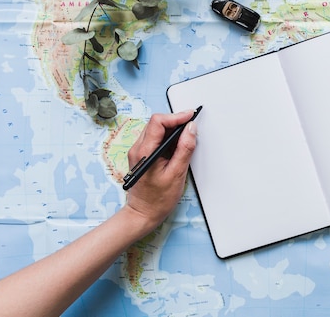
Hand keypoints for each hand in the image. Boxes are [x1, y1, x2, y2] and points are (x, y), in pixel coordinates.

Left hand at [124, 111, 197, 230]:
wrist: (143, 214)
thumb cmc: (158, 199)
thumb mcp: (176, 174)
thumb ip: (184, 149)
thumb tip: (191, 130)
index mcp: (144, 152)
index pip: (158, 122)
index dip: (176, 116)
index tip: (190, 116)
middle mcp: (138, 149)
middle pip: (156, 123)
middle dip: (175, 121)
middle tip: (192, 125)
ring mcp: (139, 152)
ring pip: (156, 129)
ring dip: (172, 129)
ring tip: (187, 135)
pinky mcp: (142, 156)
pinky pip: (155, 139)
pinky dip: (168, 137)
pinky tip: (178, 145)